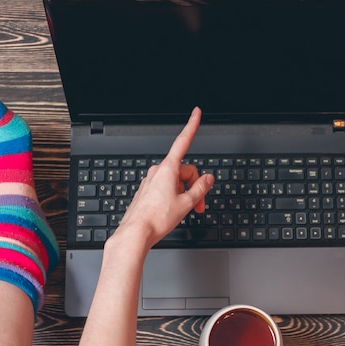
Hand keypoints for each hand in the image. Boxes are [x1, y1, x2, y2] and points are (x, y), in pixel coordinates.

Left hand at [117, 106, 214, 247]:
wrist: (136, 233)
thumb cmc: (157, 218)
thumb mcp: (187, 203)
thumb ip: (200, 188)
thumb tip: (208, 179)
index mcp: (168, 169)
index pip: (183, 141)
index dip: (191, 125)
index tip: (196, 113)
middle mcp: (157, 172)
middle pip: (185, 171)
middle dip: (195, 186)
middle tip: (199, 205)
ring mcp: (151, 181)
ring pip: (176, 182)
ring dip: (186, 194)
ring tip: (187, 211)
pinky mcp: (147, 192)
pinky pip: (167, 189)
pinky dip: (175, 198)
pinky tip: (174, 211)